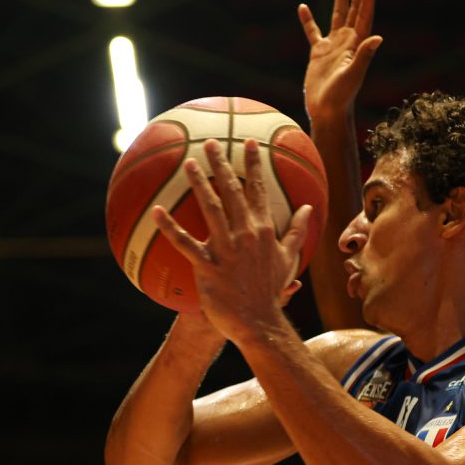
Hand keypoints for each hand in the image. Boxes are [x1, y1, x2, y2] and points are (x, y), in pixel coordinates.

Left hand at [151, 138, 311, 342]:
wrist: (259, 322)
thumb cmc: (271, 291)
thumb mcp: (289, 258)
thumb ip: (296, 231)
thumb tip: (307, 208)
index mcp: (263, 230)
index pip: (259, 190)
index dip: (254, 165)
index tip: (250, 143)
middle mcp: (245, 234)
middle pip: (232, 192)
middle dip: (222, 164)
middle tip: (211, 143)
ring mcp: (226, 249)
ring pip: (210, 209)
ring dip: (199, 184)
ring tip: (187, 163)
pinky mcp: (207, 266)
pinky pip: (185, 243)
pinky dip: (170, 227)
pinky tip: (157, 211)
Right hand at [299, 0, 382, 125]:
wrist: (327, 111)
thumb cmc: (341, 96)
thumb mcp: (353, 75)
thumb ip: (364, 55)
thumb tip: (377, 37)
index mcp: (357, 43)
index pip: (364, 13)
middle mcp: (347, 41)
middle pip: (353, 7)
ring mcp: (333, 46)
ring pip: (336, 14)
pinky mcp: (318, 53)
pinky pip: (312, 32)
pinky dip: (308, 20)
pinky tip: (303, 7)